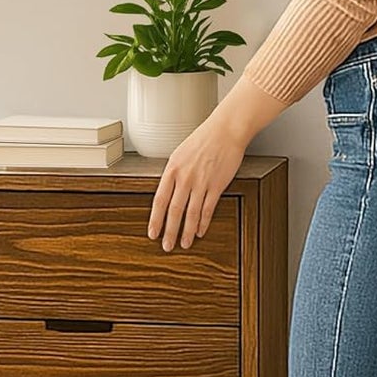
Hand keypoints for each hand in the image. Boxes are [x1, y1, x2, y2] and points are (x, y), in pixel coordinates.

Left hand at [148, 112, 247, 250]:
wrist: (225, 130)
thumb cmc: (203, 140)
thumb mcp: (179, 154)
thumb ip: (173, 173)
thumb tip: (167, 191)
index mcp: (172, 169)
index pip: (159, 200)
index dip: (155, 220)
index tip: (152, 233)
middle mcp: (185, 178)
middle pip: (174, 211)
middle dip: (169, 231)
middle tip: (166, 246)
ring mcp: (201, 182)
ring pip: (191, 214)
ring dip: (187, 232)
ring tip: (185, 243)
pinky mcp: (217, 185)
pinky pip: (208, 209)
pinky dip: (204, 223)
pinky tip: (201, 231)